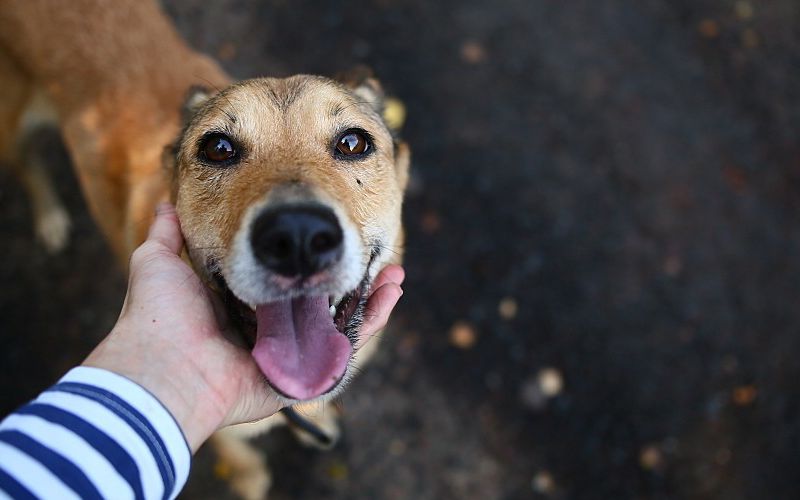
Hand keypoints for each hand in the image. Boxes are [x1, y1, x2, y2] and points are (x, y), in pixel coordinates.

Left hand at [83, 203, 404, 451]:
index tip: (329, 230)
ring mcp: (289, 354)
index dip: (309, 259)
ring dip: (370, 297)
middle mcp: (268, 330)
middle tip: (368, 250)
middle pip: (320, 302)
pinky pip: (345, 348)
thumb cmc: (160, 315)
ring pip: (340, 323)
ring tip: (393, 270)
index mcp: (240, 305)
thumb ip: (168, 234)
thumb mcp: (159, 261)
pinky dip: (371, 321)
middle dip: (348, 278)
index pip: (285, 279)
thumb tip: (166, 205)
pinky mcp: (302, 375)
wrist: (164, 366)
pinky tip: (390, 292)